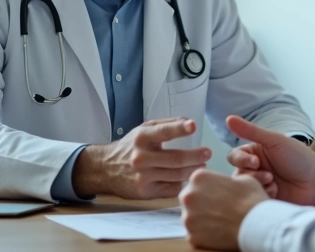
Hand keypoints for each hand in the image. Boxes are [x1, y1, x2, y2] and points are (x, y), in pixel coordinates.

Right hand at [72, 118, 210, 199]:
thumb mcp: (144, 130)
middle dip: (196, 156)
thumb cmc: (130, 147)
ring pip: (177, 175)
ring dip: (193, 170)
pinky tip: (186, 178)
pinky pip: (171, 188)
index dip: (179, 128)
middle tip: (207, 153)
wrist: (106, 169)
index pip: (163, 132)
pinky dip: (181, 183)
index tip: (193, 126)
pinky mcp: (146, 191)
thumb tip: (188, 122)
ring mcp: (143, 176)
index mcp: (142, 138)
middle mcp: (141, 157)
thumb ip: (166, 125)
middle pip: (176, 159)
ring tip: (202, 165)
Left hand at [179, 170, 267, 250]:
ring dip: (201, 219)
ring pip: (190, 217)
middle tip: (217, 208)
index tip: (217, 194)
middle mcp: (188, 196)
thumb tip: (225, 184)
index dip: (208, 188)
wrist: (258, 225)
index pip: (196, 182)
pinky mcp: (192, 237)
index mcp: (198, 177)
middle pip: (189, 199)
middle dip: (200, 203)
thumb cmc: (252, 200)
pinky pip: (195, 234)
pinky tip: (218, 231)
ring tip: (219, 221)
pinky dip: (204, 234)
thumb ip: (226, 179)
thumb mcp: (242, 178)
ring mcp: (188, 218)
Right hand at [226, 115, 314, 205]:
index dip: (241, 159)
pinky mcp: (264, 201)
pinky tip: (276, 193)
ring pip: (244, 189)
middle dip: (251, 175)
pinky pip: (253, 201)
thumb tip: (229, 119)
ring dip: (258, 185)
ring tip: (274, 184)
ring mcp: (260, 186)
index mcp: (256, 153)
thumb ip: (251, 131)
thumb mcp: (275, 141)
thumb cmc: (300, 158)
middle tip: (268, 175)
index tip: (256, 162)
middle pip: (237, 174)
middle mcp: (255, 170)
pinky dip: (262, 196)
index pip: (235, 156)